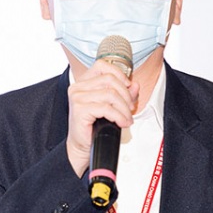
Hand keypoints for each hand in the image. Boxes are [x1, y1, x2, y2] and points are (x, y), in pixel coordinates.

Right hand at [65, 59, 138, 175]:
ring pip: (110, 94)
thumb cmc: (93, 127)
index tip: (128, 86)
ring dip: (124, 108)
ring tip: (127, 118)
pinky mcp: (80, 109)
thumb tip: (135, 85)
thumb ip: (123, 94)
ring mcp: (77, 97)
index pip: (102, 65)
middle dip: (126, 95)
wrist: (81, 146)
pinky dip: (119, 116)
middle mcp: (78, 87)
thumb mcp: (111, 106)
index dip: (119, 74)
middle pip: (110, 80)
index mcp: (84, 82)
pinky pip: (107, 108)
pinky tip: (122, 123)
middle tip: (130, 108)